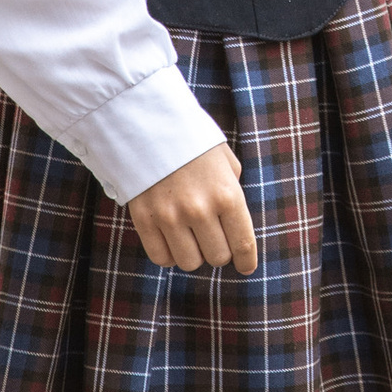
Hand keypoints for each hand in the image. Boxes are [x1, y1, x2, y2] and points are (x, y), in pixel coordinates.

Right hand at [128, 144, 256, 273]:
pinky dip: (169, 255)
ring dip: (193, 254)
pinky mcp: (145, 221)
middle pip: (217, 257)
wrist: (150, 125)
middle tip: (213, 238)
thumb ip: (232, 190)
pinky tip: (172, 240)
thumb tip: (234, 220)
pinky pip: (161, 258)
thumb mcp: (225, 161)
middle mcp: (201, 210)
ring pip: (190, 262)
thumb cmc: (192, 142)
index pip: (243, 243)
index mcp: (227, 195)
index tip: (246, 266)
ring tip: (191, 238)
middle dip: (219, 251)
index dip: (247, 260)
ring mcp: (171, 217)